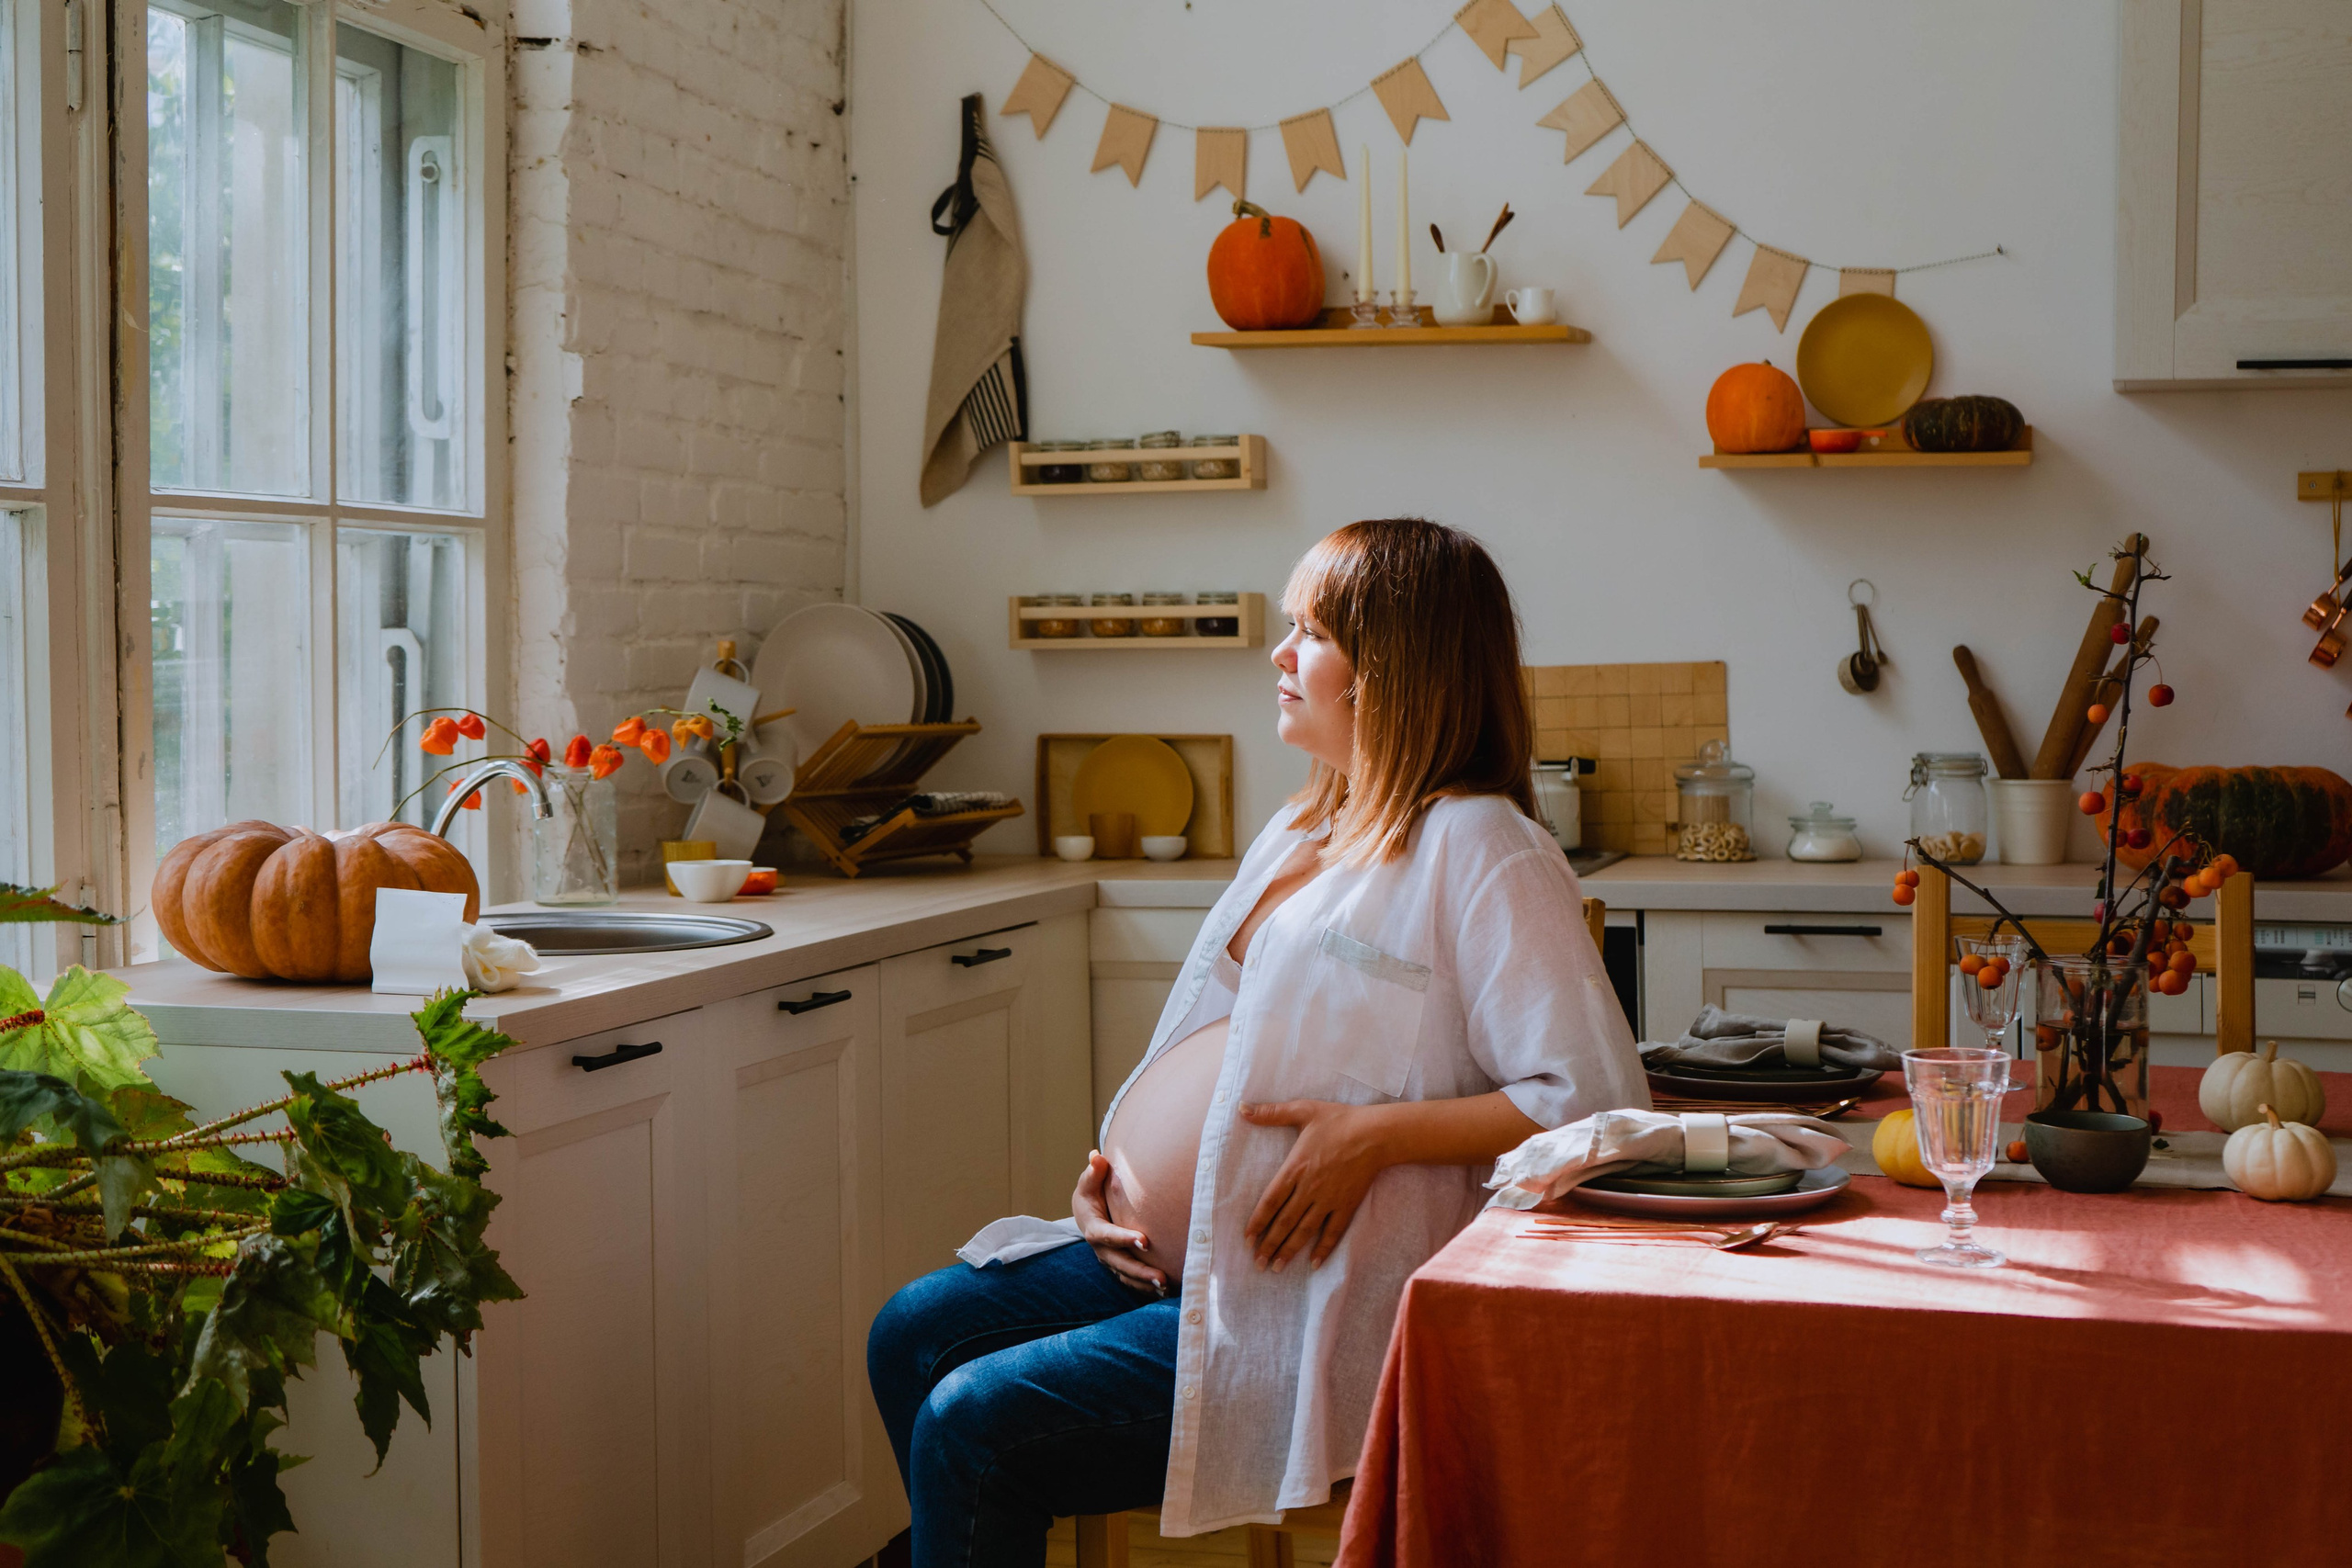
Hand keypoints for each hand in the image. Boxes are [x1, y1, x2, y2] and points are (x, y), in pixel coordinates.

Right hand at [1073, 1150, 1164, 1295]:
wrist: (1088, 1212)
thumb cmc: (1092, 1193)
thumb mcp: (1089, 1182)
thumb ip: (1094, 1172)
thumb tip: (1096, 1157)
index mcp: (1093, 1228)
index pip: (1107, 1236)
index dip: (1124, 1239)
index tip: (1145, 1241)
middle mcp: (1101, 1249)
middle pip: (1120, 1263)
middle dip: (1140, 1271)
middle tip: (1162, 1276)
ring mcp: (1110, 1260)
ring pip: (1127, 1276)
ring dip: (1146, 1282)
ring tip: (1167, 1286)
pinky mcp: (1119, 1266)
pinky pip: (1132, 1281)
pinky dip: (1146, 1287)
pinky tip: (1165, 1290)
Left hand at [1240, 1100, 1385, 1272]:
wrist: (1375, 1134)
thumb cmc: (1338, 1120)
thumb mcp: (1303, 1110)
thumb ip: (1271, 1113)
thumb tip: (1242, 1108)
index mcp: (1295, 1167)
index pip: (1271, 1200)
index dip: (1258, 1221)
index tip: (1247, 1238)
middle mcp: (1309, 1188)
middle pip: (1284, 1221)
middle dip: (1269, 1244)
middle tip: (1257, 1264)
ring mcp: (1329, 1199)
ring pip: (1305, 1230)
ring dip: (1289, 1250)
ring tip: (1277, 1268)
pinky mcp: (1347, 1205)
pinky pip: (1333, 1231)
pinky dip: (1323, 1249)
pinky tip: (1314, 1263)